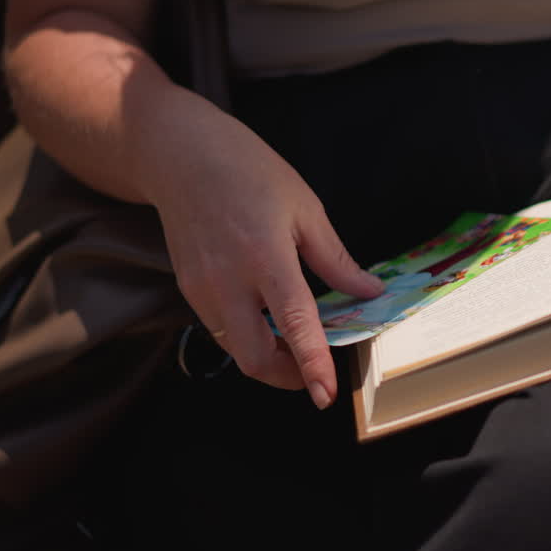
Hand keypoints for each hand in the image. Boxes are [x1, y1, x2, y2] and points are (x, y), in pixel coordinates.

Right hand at [144, 107, 382, 407]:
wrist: (181, 155)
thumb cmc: (249, 172)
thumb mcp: (305, 209)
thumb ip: (335, 260)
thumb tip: (368, 293)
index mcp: (265, 257)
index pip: (293, 324)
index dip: (312, 364)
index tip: (325, 394)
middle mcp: (228, 281)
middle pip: (254, 356)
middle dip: (287, 376)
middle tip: (315, 372)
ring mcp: (202, 288)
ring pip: (235, 348)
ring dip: (267, 358)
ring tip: (297, 344)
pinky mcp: (188, 289)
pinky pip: (220, 329)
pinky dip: (247, 337)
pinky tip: (269, 320)